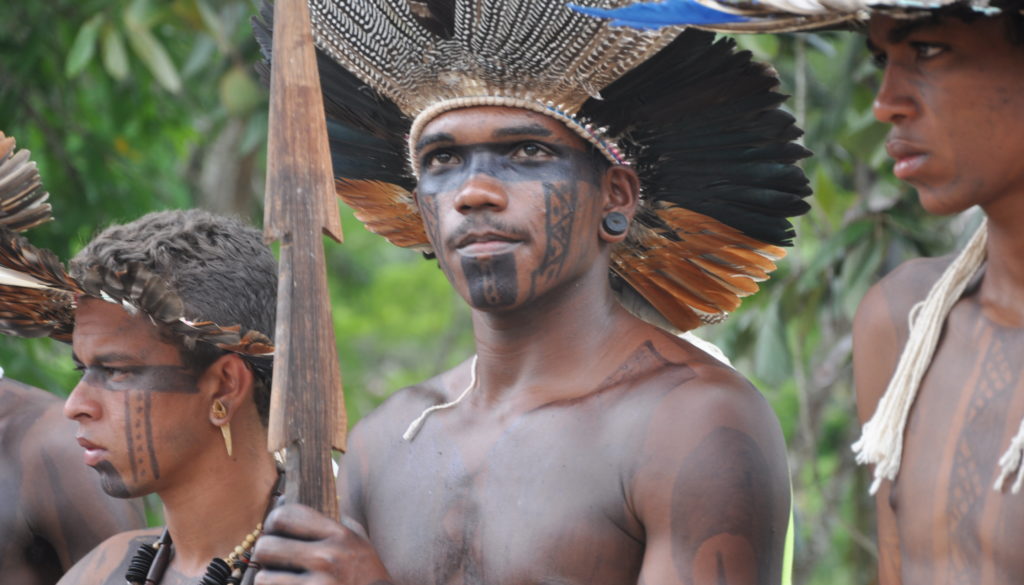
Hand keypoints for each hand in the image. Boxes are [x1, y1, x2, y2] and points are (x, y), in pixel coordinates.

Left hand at [252, 503, 392, 584]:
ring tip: (282, 581)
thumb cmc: (368, 578)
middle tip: (274, 562)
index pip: (287, 515)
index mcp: (340, 535)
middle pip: (267, 545)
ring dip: (269, 580)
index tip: (275, 532)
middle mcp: (328, 557)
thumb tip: (291, 500)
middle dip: (266, 556)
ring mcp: (319, 583)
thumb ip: (335, 524)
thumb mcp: (361, 544)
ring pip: (263, 577)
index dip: (273, 522)